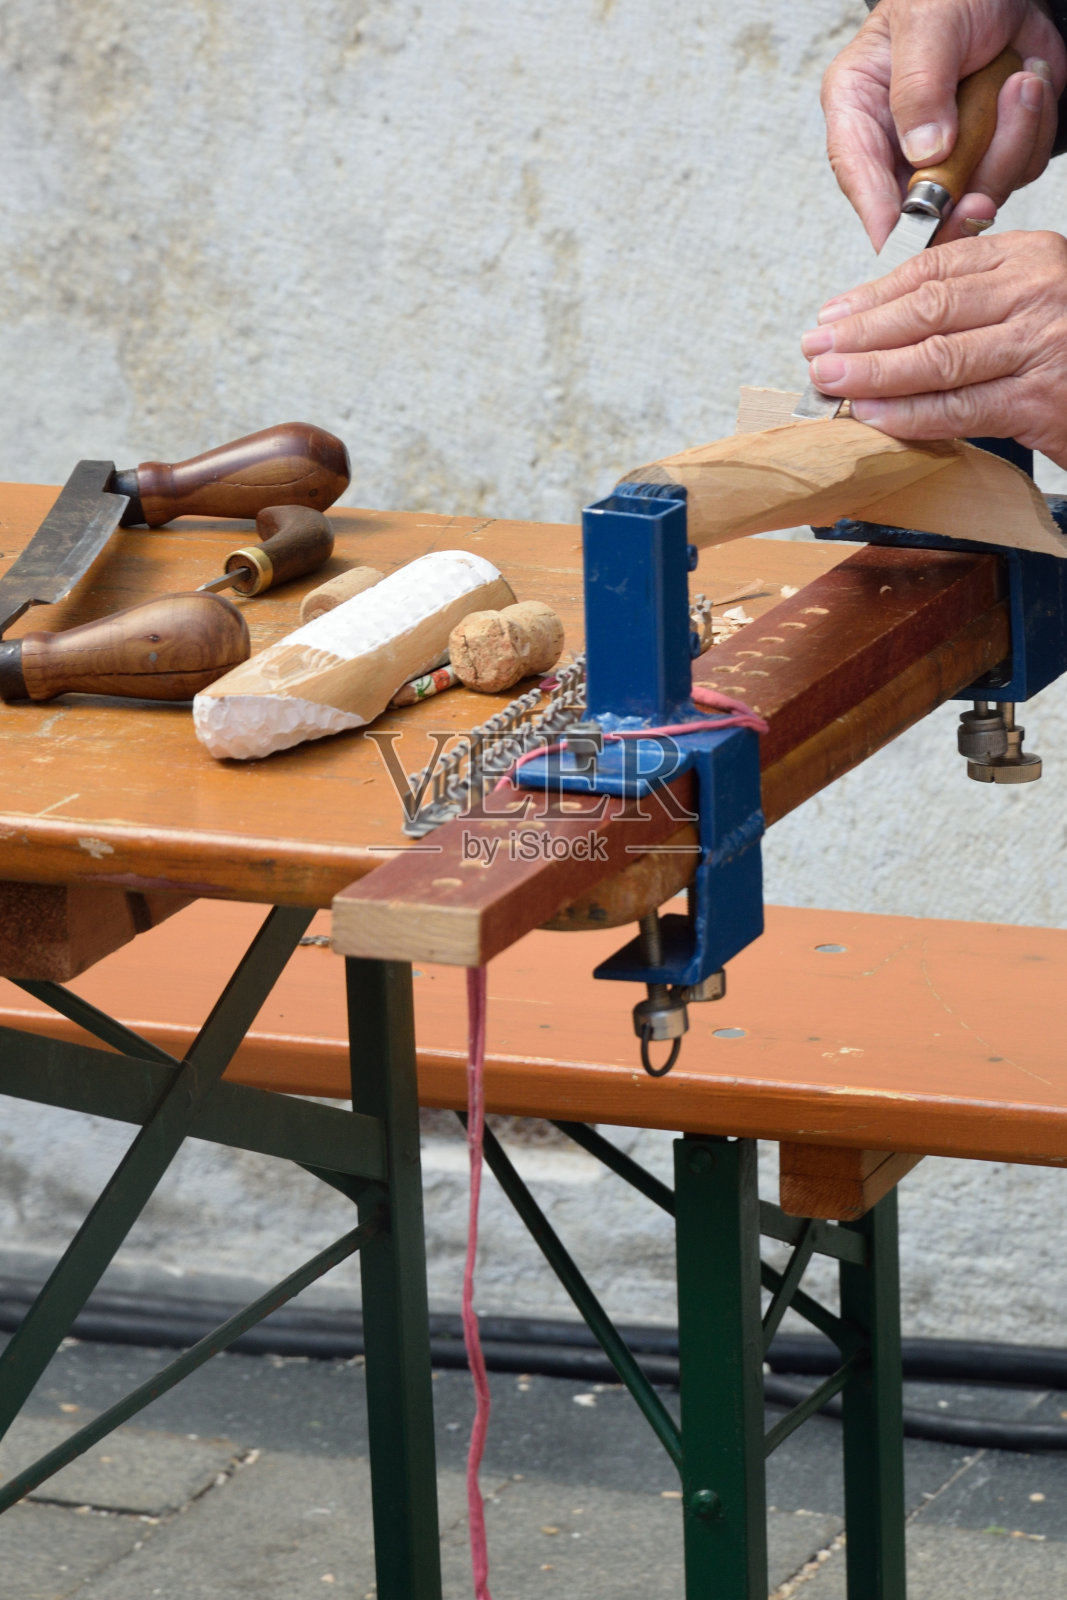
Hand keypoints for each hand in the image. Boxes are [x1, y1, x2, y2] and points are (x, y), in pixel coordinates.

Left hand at [799, 230, 1066, 465]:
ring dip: (874, 373)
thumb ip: (975, 296)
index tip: (832, 314)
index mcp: (1029, 257)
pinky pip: (959, 408)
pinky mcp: (1040, 401)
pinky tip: (873, 415)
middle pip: (928, 309)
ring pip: (937, 357)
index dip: (874, 295)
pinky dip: (909, 414)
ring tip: (831, 381)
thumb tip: (887, 308)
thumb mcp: (1030, 303)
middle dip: (862, 332)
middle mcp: (1037, 292)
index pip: (935, 270)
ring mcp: (1041, 344)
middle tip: (816, 349)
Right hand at [823, 0, 1064, 247]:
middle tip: (980, 193)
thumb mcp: (927, 24)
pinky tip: (1027, 83)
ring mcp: (947, 155)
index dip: (880, 216)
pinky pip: (1017, 170)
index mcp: (860, 112)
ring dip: (1011, 143)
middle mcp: (899, 145)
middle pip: (923, 205)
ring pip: (979, 192)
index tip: (905, 237)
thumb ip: (919, 87)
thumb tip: (924, 151)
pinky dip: (1032, 130)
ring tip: (1021, 82)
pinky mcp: (989, 152)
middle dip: (962, 196)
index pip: (859, 174)